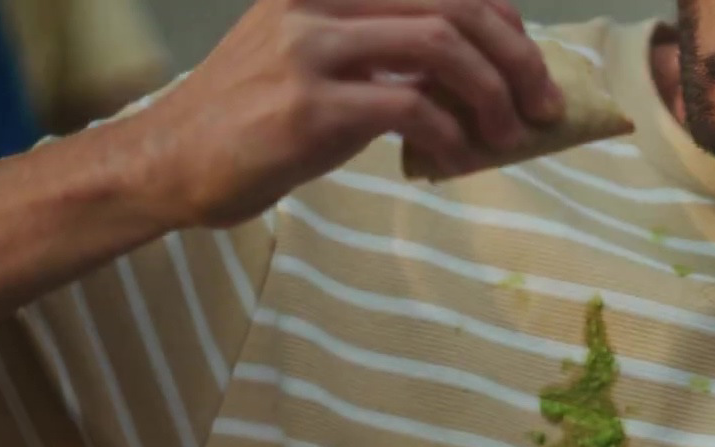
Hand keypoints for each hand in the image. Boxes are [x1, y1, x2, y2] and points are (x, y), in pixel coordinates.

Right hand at [134, 0, 567, 227]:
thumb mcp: (318, 64)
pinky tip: (456, 163)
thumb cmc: (253, 124)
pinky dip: (451, 138)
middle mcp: (320, 1)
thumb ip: (385, 55)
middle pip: (454, 6)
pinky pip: (410, 110)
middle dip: (517, 57)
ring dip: (494, 95)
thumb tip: (477, 77)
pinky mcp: (310, 106)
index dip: (504, 19)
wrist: (170, 163)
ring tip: (510, 136)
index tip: (531, 66)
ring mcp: (312, 49)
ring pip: (441, 47)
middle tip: (545, 106)